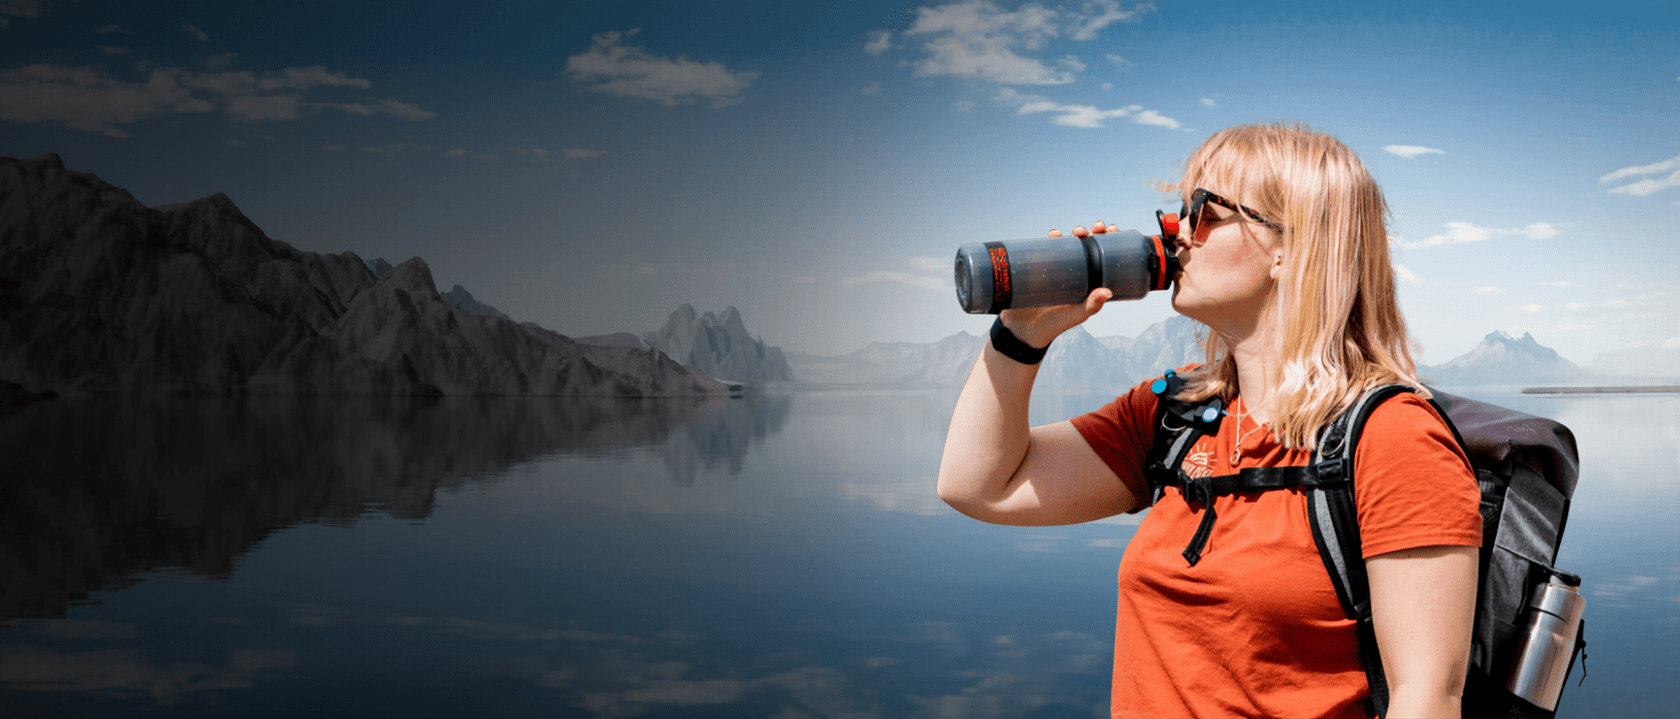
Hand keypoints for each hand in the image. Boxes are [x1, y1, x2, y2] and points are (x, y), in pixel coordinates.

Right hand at [998, 221, 1116, 347]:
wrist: (1021, 331)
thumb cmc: (1052, 326)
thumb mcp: (1074, 316)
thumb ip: (1090, 307)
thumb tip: (1107, 292)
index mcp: (1085, 282)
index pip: (1100, 257)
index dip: (1108, 242)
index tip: (1112, 230)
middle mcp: (1071, 273)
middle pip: (1083, 247)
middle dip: (1091, 233)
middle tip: (1096, 228)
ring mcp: (1053, 269)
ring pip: (1065, 245)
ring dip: (1072, 234)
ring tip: (1076, 232)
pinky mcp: (1036, 269)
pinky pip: (1043, 250)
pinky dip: (1049, 240)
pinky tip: (1054, 235)